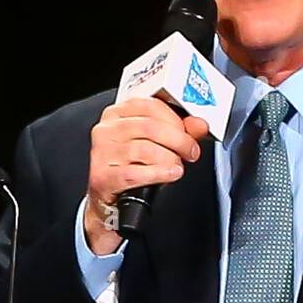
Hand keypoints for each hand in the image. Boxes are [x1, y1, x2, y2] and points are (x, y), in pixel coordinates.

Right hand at [85, 98, 209, 253]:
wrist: (107, 196)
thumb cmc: (129, 165)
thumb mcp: (153, 143)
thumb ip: (178, 131)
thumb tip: (200, 125)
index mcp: (117, 114)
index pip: (151, 106)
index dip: (176, 120)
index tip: (190, 133)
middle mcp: (106, 130)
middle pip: (150, 127)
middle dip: (178, 140)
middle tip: (190, 151)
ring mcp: (103, 153)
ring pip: (145, 149)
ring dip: (169, 159)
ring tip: (176, 165)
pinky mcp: (104, 176)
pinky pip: (136, 173)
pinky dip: (159, 174)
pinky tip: (170, 174)